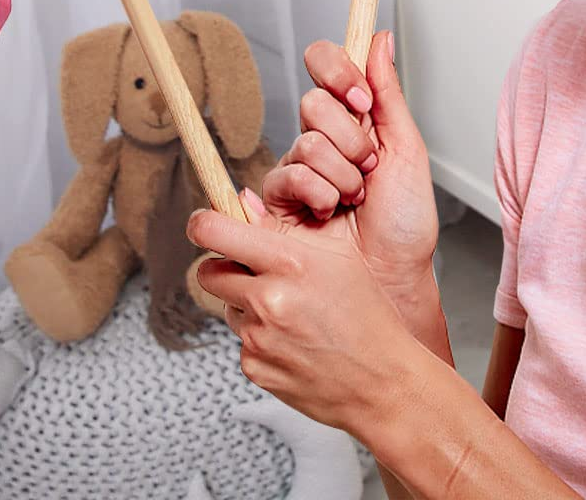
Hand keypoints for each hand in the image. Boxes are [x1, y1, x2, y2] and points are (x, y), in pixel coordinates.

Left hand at [189, 190, 420, 436]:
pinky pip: (242, 343)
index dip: (201, 225)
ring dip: (246, 307)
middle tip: (250, 273)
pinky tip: (294, 343)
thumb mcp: (337, 256)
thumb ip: (283, 228)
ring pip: (227, 308)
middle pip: (208, 272)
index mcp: (288, 262)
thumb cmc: (368, 315)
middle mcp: (267, 298)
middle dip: (223, 269)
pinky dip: (260, 340)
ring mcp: (258, 337)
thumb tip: (241, 201)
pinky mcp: (255, 368)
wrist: (384, 385)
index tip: (202, 226)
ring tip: (289, 314)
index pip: (213, 231)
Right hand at [263, 30, 438, 297]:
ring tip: (355, 201)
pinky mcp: (280, 200)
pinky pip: (288, 177)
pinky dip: (319, 195)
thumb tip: (379, 38)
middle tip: (369, 170)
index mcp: (353, 118)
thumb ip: (387, 93)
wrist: (394, 276)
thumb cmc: (406, 223)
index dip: (337, 72)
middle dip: (351, 141)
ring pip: (305, 143)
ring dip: (341, 177)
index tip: (361, 99)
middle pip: (312, 105)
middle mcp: (323, 138)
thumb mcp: (407, 151)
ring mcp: (299, 168)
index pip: (324, 64)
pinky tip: (330, 213)